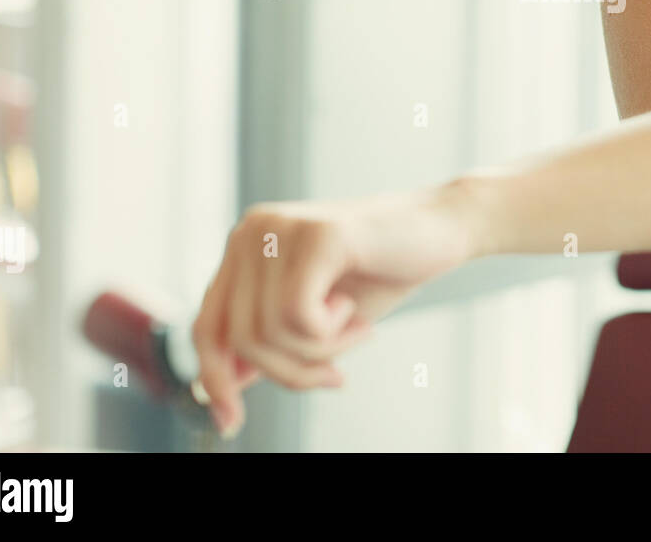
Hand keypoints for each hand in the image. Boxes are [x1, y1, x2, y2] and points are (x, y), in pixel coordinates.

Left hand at [191, 187, 474, 436]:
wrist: (443, 230)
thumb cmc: (382, 272)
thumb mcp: (316, 317)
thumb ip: (267, 342)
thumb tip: (219, 389)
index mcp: (246, 247)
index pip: (207, 326)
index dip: (214, 379)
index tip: (232, 422)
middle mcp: (253, 230)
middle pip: (239, 338)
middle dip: (290, 372)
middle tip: (335, 373)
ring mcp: (282, 227)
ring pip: (268, 332)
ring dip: (321, 351)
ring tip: (356, 332)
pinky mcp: (317, 234)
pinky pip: (298, 315)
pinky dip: (332, 331)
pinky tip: (356, 311)